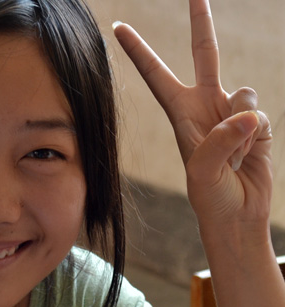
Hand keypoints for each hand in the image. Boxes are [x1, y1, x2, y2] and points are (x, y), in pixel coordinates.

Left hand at [113, 0, 272, 233]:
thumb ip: (221, 140)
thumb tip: (247, 112)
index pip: (156, 74)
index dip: (138, 50)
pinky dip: (255, 137)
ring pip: (244, 92)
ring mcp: (232, 111)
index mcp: (180, 112)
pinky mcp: (256, 121)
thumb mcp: (202, 172)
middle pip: (205, 54)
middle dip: (201, 22)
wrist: (237, 213)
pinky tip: (247, 156)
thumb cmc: (209, 196)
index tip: (117, 27)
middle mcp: (205, 104)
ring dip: (240, 127)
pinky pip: (260, 114)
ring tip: (231, 157)